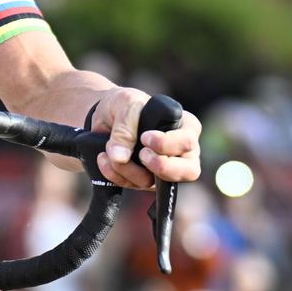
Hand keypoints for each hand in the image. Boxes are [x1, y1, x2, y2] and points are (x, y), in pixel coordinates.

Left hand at [87, 88, 201, 189]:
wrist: (103, 117)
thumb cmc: (124, 106)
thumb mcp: (125, 103)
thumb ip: (125, 126)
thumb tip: (121, 157)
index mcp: (185, 127)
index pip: (187, 142)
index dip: (166, 144)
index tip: (144, 137)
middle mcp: (181, 151)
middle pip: (189, 171)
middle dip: (161, 166)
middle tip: (141, 154)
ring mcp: (164, 169)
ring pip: (155, 182)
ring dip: (127, 169)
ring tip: (109, 151)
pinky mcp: (146, 180)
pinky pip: (134, 186)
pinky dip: (115, 175)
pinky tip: (104, 160)